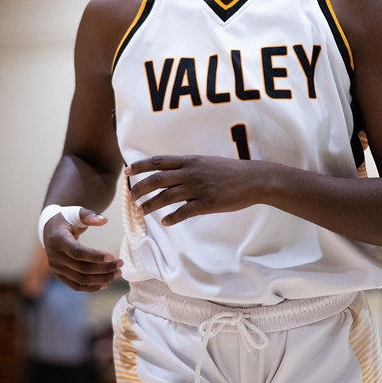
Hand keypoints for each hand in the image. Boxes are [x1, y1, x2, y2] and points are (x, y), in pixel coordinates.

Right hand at [43, 208, 121, 290]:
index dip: (95, 256)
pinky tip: (105, 284)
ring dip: (101, 279)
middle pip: (82, 268)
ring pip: (80, 279)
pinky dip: (91, 287)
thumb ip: (90, 215)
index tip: (113, 256)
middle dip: (104, 268)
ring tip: (117, 273)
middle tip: (121, 264)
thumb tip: (104, 220)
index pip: (78, 252)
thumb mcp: (76, 212)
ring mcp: (56, 268)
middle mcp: (55, 256)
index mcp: (58, 239)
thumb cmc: (66, 219)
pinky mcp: (59, 275)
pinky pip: (75, 285)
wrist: (50, 229)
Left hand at [126, 155, 263, 225]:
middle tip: (131, 197)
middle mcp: (191, 172)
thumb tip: (170, 172)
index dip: (141, 166)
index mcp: (190, 161)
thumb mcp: (206, 162)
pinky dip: (172, 217)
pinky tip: (165, 222)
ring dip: (151, 205)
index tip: (128, 171)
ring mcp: (198, 188)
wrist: (253, 179)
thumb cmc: (230, 171)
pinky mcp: (207, 203)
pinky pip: (184, 212)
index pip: (159, 161)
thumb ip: (188, 166)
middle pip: (158, 179)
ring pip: (166, 197)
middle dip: (140, 188)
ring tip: (141, 211)